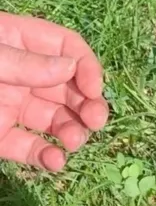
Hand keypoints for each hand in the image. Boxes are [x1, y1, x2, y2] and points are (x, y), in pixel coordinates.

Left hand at [0, 12, 108, 170]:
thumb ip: (24, 62)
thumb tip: (70, 68)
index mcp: (17, 42)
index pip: (67, 47)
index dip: (86, 67)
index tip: (93, 89)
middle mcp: (21, 76)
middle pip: (69, 88)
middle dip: (88, 105)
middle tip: (95, 121)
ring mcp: (12, 107)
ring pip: (56, 121)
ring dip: (73, 132)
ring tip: (74, 142)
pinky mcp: (0, 138)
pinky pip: (30, 149)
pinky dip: (46, 158)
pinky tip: (55, 162)